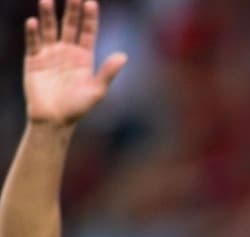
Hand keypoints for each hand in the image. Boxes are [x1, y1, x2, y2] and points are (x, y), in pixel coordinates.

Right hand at [22, 0, 125, 126]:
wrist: (54, 120)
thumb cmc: (77, 108)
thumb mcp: (97, 91)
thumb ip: (108, 72)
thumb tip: (124, 56)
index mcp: (84, 57)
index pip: (87, 32)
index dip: (89, 18)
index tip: (90, 2)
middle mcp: (67, 52)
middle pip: (69, 26)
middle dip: (71, 10)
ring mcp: (50, 54)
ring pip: (49, 30)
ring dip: (48, 15)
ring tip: (47, 0)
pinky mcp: (33, 60)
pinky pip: (33, 43)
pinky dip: (32, 33)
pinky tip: (33, 22)